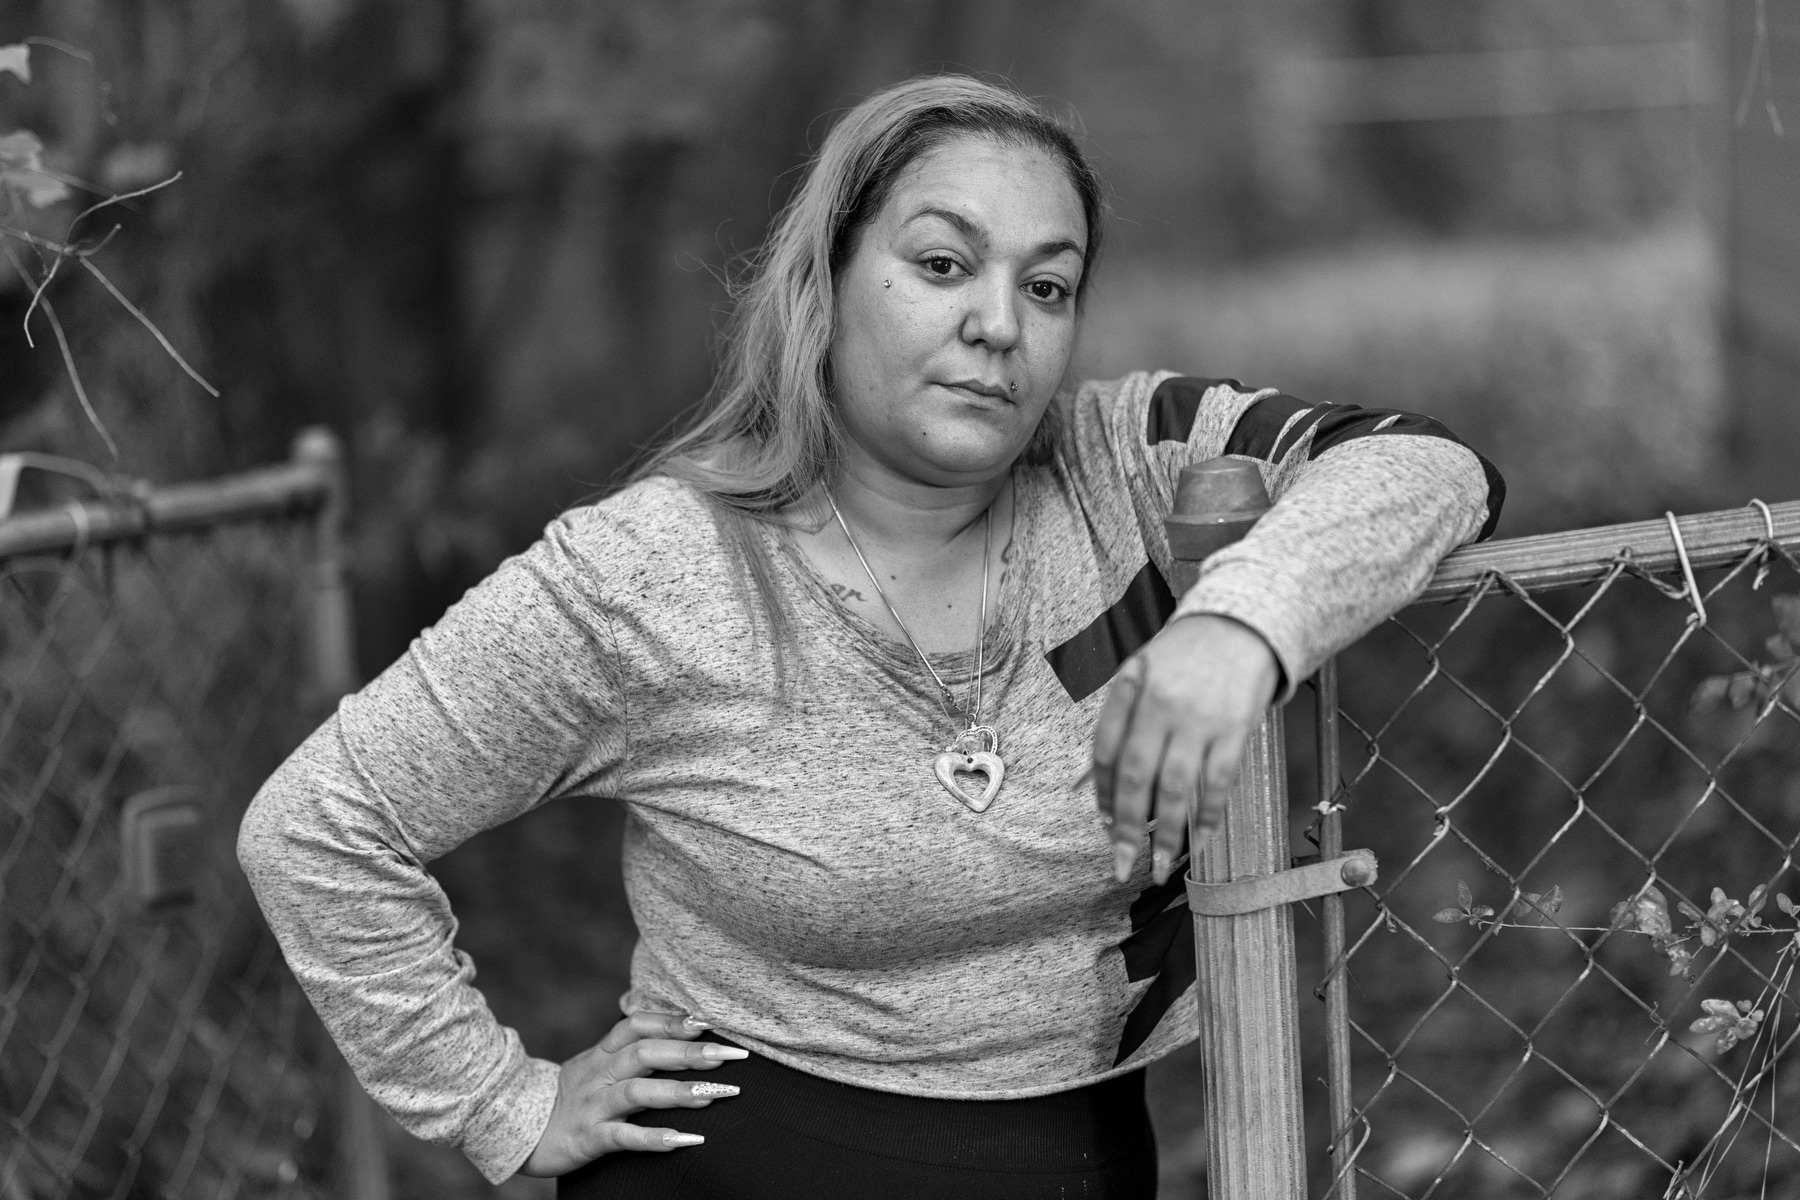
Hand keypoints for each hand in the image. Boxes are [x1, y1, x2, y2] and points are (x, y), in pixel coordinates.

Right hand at [519, 1011, 746, 1176]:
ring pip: (638, 1092)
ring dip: (680, 1092)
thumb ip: (630, 1050)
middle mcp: (598, 1074)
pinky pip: (623, 1137)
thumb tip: (681, 1033)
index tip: (707, 1022)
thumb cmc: (570, 1096)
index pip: (637, 1026)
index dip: (671, 1021)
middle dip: (690, 1052)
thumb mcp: (595, 1065)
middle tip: (731, 1055)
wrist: (515, 1128)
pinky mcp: (588, 1138)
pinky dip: (654, 1138)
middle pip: (645, 1053)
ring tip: (719, 1093)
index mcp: (602, 1053)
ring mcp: (593, 1106)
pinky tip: (683, 1140)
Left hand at [1091, 614, 1279, 884]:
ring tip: (1161, 868)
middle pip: (1137, 777)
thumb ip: (1121, 717)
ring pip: (1177, 787)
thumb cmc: (1184, 653)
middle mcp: (1161, 705)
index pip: (1107, 751)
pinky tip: (1199, 843)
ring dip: (1168, 835)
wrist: (1242, 622)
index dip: (1104, 794)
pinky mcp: (1235, 728)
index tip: (1105, 825)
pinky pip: (1218, 782)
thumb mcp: (1142, 668)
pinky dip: (1207, 817)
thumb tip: (1101, 784)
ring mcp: (1200, 718)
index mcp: (1131, 689)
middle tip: (1121, 866)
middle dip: (1127, 828)